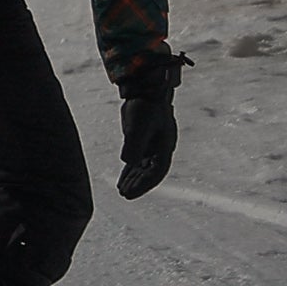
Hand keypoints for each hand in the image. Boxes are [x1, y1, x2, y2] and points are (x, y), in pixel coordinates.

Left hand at [119, 55, 186, 197]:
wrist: (145, 90)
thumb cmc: (144, 107)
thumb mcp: (137, 126)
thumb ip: (133, 144)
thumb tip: (127, 162)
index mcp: (164, 146)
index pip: (156, 172)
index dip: (145, 184)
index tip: (132, 193)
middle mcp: (160, 149)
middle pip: (150, 173)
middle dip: (138, 185)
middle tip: (124, 195)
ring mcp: (152, 145)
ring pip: (143, 168)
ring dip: (133, 180)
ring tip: (121, 191)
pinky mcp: (142, 141)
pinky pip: (137, 161)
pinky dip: (130, 171)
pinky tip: (122, 180)